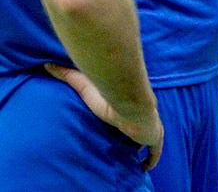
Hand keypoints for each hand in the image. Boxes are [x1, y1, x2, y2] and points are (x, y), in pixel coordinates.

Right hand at [44, 63, 163, 170]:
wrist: (130, 100)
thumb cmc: (108, 92)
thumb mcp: (84, 84)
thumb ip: (68, 75)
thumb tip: (47, 65)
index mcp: (130, 104)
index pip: (129, 111)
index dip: (126, 119)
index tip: (121, 124)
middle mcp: (143, 113)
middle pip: (141, 125)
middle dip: (136, 133)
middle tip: (126, 142)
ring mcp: (151, 125)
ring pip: (151, 138)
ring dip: (143, 145)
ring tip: (134, 155)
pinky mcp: (154, 136)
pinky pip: (156, 150)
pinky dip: (152, 159)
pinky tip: (145, 167)